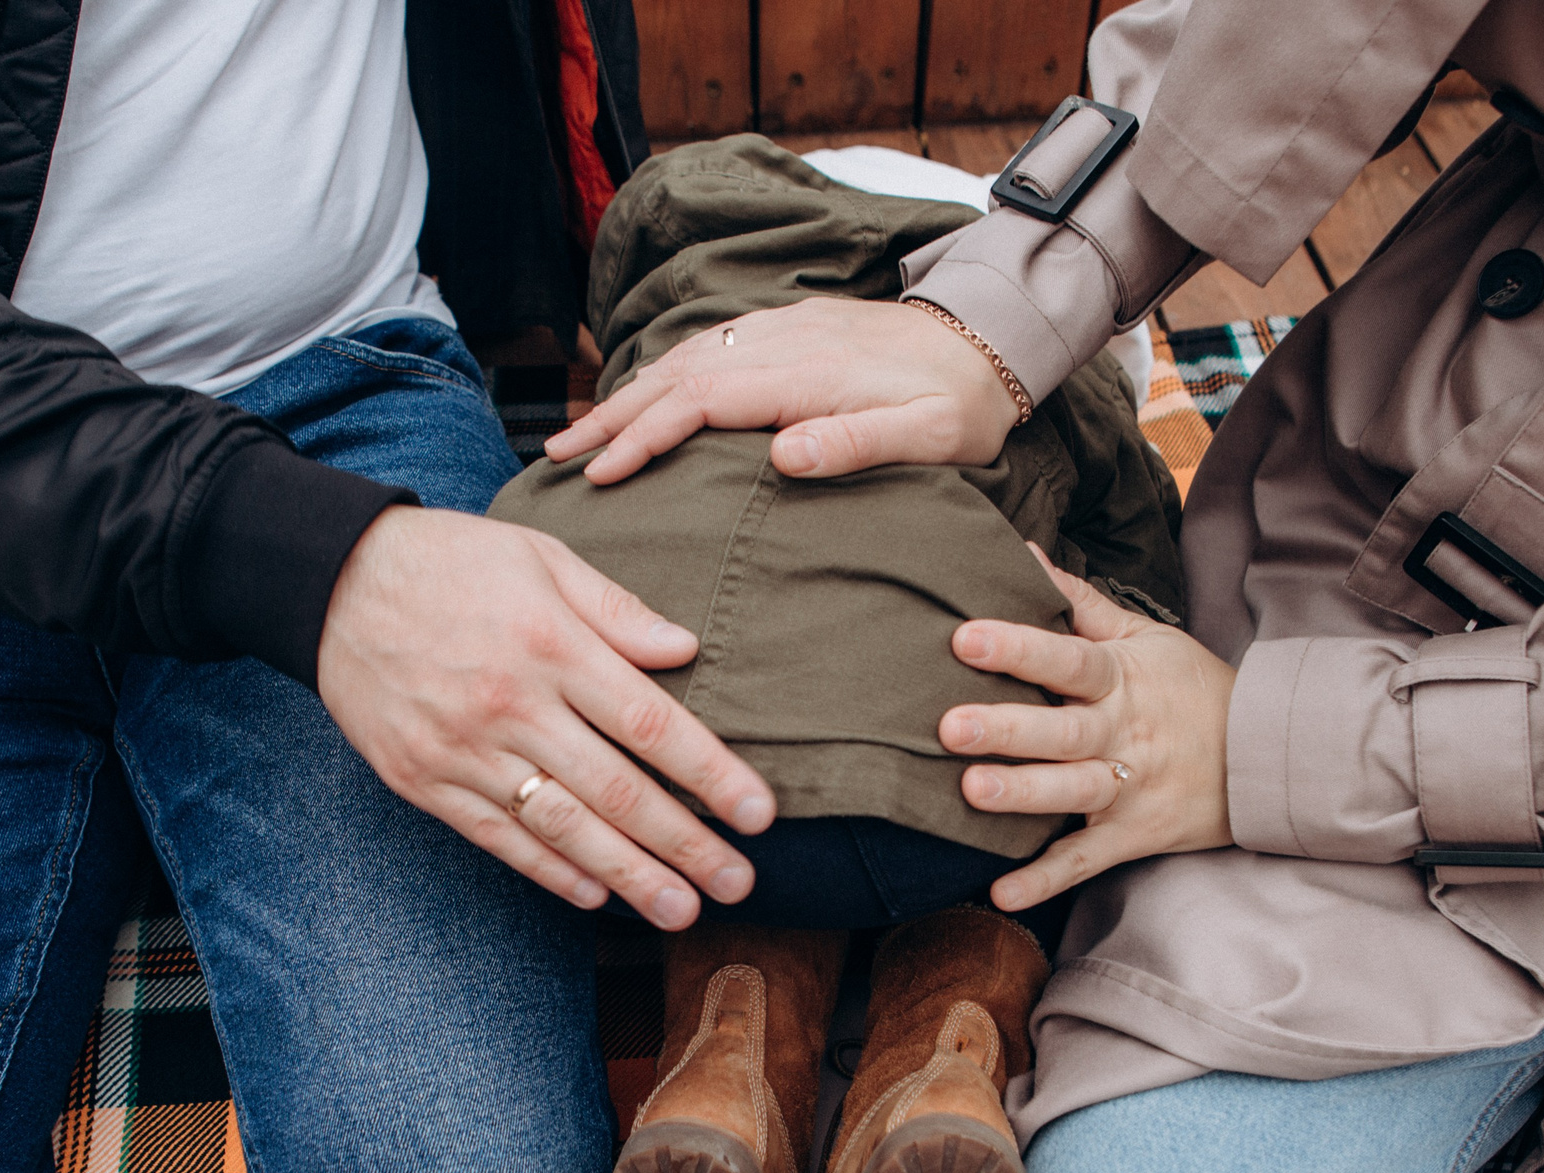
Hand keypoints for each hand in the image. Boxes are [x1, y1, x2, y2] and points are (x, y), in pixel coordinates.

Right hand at [318, 507, 775, 928]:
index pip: (651, 723)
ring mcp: (464, 749)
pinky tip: (594, 895)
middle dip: (686, 844)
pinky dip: (549, 870)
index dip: (711, 774)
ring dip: (628, 875)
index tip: (760, 815)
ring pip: (562, 827)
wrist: (331, 581)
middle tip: (739, 884)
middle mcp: (512, 705)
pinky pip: (497, 837)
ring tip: (680, 909)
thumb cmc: (451, 561)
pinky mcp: (424, 779)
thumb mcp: (540, 557)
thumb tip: (688, 650)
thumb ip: (616, 609)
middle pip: (617, 790)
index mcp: (550, 645)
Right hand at [543, 298, 1017, 485]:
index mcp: (806, 375)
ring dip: (626, 397)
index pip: (702, 404)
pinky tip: (638, 399)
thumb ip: (860, 444)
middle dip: (611, 418)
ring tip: (579, 436)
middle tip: (556, 459)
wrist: (987, 342)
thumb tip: (785, 457)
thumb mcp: (930, 436)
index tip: (603, 473)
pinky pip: (705, 351)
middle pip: (675, 377)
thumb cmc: (961, 406)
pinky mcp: (785, 330)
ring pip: (683, 360)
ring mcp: (779, 332)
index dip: (646, 437)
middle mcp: (781, 343)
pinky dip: (659, 377)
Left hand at [939, 547, 1237, 910]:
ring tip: (970, 790)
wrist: (1264, 757)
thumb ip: (1080, 601)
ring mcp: (1130, 789)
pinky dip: (1045, 880)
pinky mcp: (1133, 836)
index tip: (966, 637)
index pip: (1069, 658)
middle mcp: (1123, 734)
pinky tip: (1000, 893)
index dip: (1020, 647)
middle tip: (950, 724)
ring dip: (1023, 795)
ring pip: (1072, 792)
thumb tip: (1022, 553)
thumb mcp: (1147, 636)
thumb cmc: (1191, 688)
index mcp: (1124, 679)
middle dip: (1008, 728)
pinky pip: (1086, 862)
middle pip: (1063, 730)